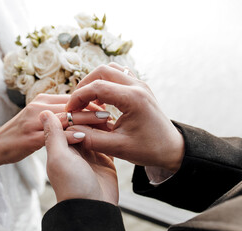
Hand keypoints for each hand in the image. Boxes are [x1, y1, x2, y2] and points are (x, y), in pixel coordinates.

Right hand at [0, 94, 109, 178]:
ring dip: (87, 118)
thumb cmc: (22, 133)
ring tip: (106, 121)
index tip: (109, 106)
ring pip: (66, 116)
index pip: (72, 97)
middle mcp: (39, 106)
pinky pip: (54, 134)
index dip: (92, 101)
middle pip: (72, 104)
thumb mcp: (40, 118)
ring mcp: (34, 120)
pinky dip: (71, 135)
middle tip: (112, 112)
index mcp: (43, 100)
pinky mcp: (31, 136)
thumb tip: (81, 110)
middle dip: (93, 107)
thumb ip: (58, 113)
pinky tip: (85, 137)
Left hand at [40, 110, 117, 205]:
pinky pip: (107, 141)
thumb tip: (44, 112)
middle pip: (81, 125)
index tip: (84, 101)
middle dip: (90, 116)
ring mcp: (89, 154)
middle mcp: (74, 149)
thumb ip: (53, 135)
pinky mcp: (104, 159)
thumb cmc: (71, 185)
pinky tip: (116, 125)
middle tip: (101, 107)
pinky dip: (110, 134)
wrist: (92, 208)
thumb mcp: (59, 157)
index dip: (75, 111)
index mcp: (60, 147)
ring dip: (101, 124)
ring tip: (109, 114)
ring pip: (95, 131)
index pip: (66, 122)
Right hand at [65, 63, 184, 172]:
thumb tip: (70, 129)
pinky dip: (104, 83)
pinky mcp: (139, 87)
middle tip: (75, 103)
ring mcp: (140, 84)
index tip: (69, 110)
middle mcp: (137, 86)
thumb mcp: (118, 148)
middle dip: (84, 85)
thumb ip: (91, 139)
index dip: (78, 97)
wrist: (172, 148)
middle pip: (102, 71)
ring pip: (110, 70)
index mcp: (133, 98)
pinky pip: (117, 75)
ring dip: (94, 81)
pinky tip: (100, 100)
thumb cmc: (149, 149)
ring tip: (86, 101)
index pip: (97, 87)